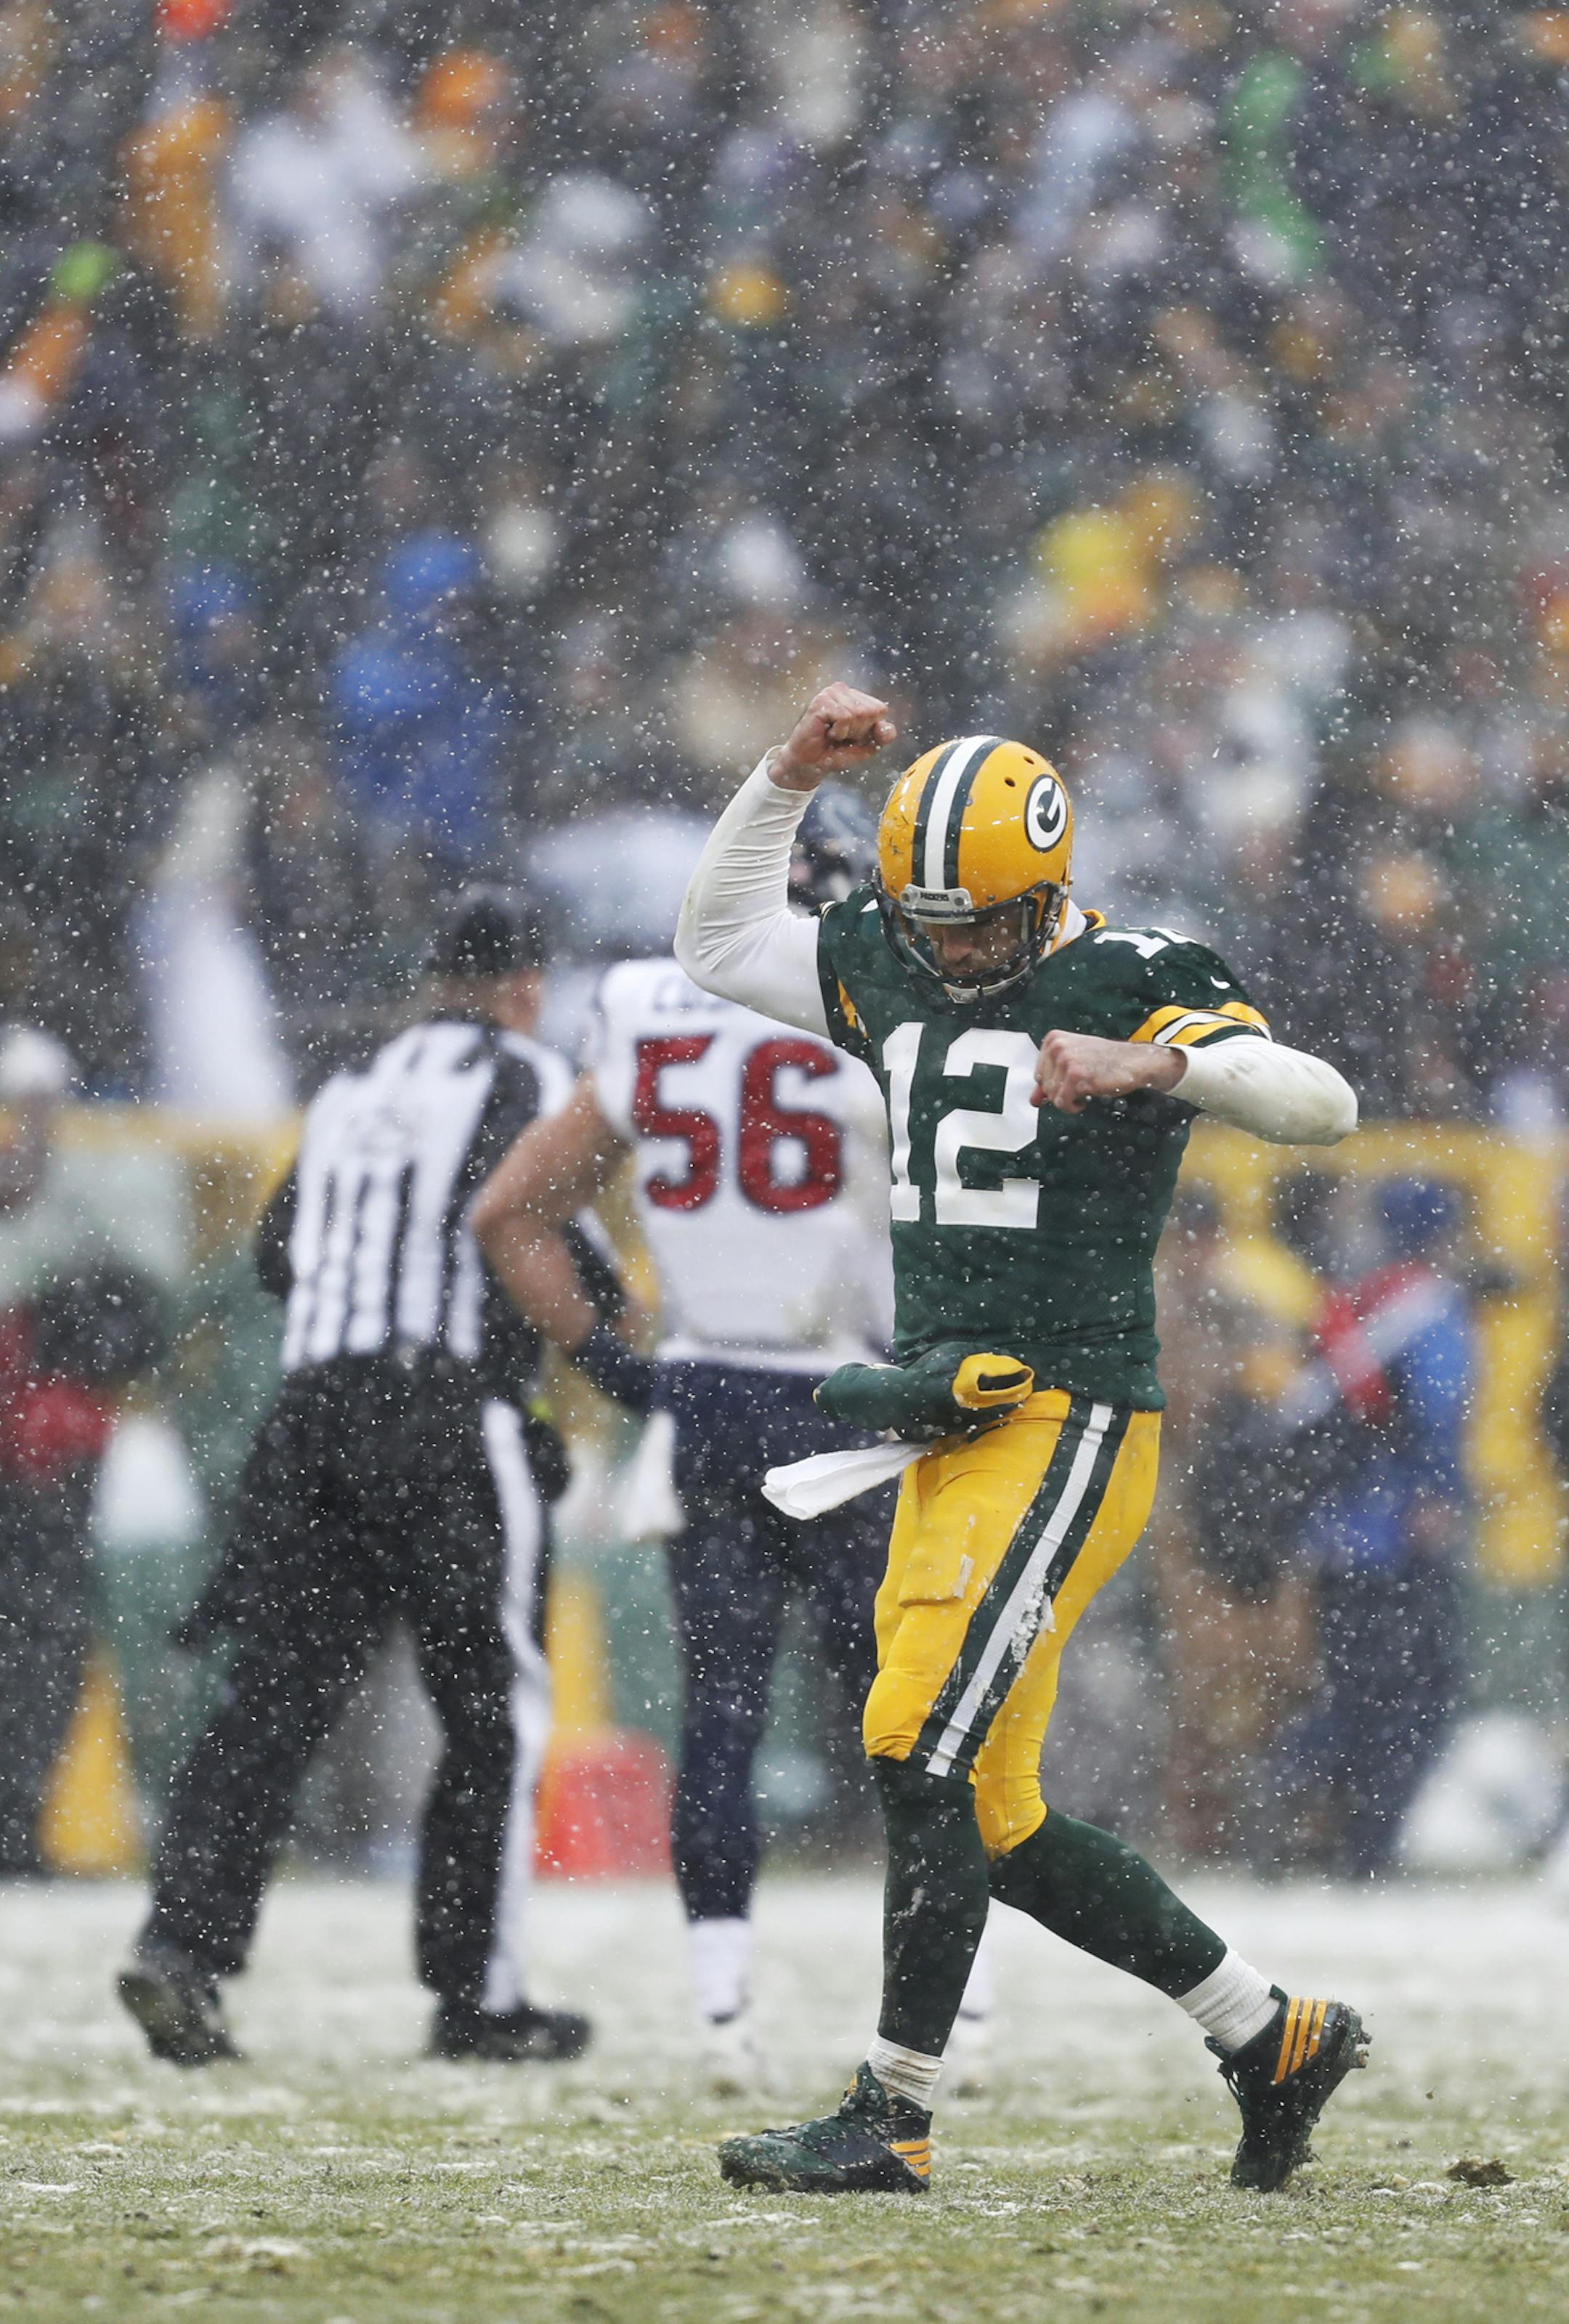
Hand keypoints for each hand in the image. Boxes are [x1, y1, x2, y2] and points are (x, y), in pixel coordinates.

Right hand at [769, 682, 896, 792]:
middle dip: (859, 731)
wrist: (810, 764)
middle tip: (840, 736)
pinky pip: (845, 717)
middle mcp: (843, 690)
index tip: (852, 736)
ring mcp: (831, 693)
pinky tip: (826, 732)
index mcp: (855, 697)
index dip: (869, 729)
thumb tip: (888, 728)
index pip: (880, 709)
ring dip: (847, 732)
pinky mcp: (821, 700)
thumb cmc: (834, 752)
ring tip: (832, 734)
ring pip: (858, 713)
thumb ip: (881, 736)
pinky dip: (838, 731)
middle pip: (871, 711)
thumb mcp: (866, 746)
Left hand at [1032, 1029, 1184, 1113]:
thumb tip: (1034, 1100)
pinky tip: (1085, 1098)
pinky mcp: (1076, 1075)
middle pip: (1044, 1085)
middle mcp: (1057, 1046)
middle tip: (1080, 1087)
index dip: (1055, 1084)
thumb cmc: (1106, 1061)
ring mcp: (1066, 1059)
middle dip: (1061, 1092)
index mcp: (1054, 1039)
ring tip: (1084, 1091)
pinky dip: (1073, 1106)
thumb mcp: (1074, 1065)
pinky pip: (1062, 1102)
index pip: (1039, 1074)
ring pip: (1052, 1095)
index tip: (1070, 1082)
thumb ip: (1052, 1080)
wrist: (1133, 1062)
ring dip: (1068, 1100)